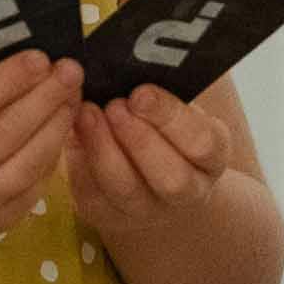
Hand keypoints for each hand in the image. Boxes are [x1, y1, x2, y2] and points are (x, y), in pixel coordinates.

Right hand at [0, 53, 78, 239]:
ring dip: (55, 126)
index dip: (7, 80)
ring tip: (72, 97)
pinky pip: (33, 187)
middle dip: (43, 98)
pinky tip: (61, 128)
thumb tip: (21, 60)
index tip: (40, 57)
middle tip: (69, 70)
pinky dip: (51, 154)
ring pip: (25, 165)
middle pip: (2, 134)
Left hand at [68, 86, 228, 233]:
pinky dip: (80, 163)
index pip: (202, 142)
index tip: (141, 92)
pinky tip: (73, 134)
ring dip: (104, 150)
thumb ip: (159, 94)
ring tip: (87, 114)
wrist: (148, 174)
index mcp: (211, 158)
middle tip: (115, 105)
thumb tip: (129, 65)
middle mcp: (188, 191)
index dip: (171, 118)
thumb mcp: (174, 109)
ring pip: (127, 190)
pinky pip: (94, 196)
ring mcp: (150, 211)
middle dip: (139, 139)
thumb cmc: (162, 126)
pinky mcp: (110, 217)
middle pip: (171, 177)